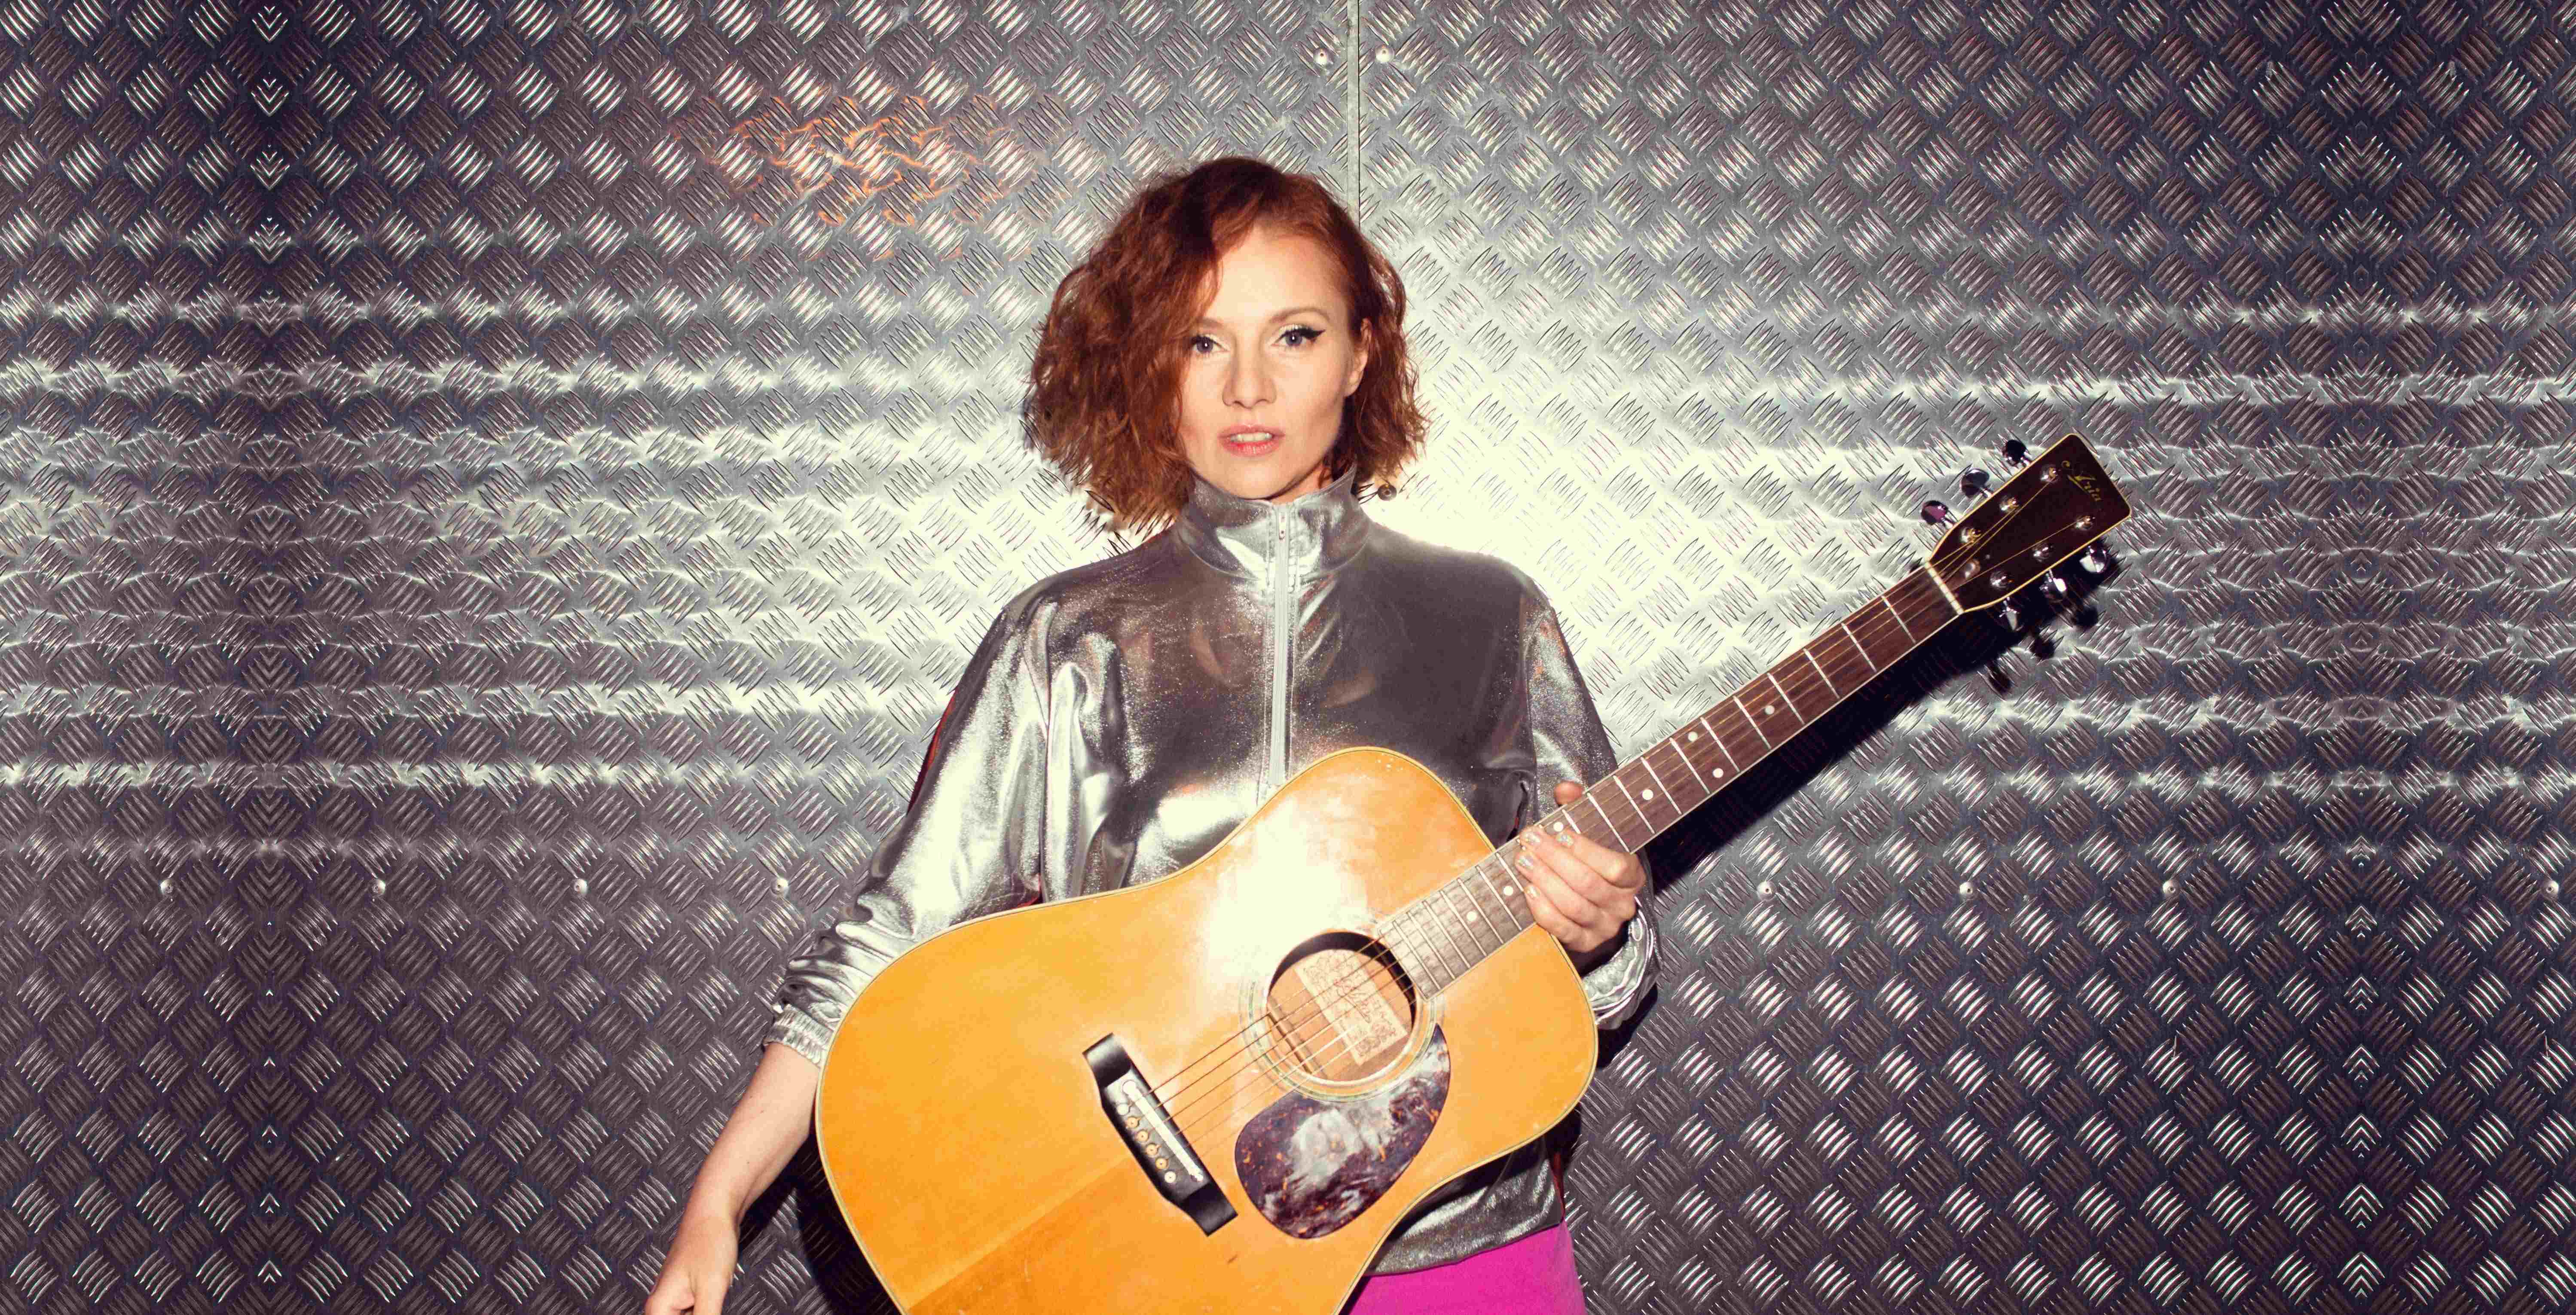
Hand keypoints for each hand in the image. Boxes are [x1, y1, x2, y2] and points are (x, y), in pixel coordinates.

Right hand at [644, 1210, 739, 1314]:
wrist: (714, 1211)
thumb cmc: (710, 1242)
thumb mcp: (711, 1289)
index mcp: (659, 1308)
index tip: (706, 1310)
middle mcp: (662, 1307)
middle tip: (712, 1304)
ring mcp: (675, 1301)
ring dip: (706, 1314)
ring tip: (715, 1298)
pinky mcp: (690, 1296)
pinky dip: (708, 1314)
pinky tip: (716, 1303)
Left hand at [1516, 780, 1647, 967]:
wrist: (1590, 904)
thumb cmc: (1589, 862)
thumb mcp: (1590, 832)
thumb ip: (1580, 807)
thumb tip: (1566, 789)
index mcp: (1631, 876)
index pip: (1616, 866)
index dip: (1587, 850)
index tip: (1561, 833)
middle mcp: (1622, 904)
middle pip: (1588, 884)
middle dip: (1555, 860)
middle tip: (1530, 842)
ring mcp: (1604, 927)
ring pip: (1574, 906)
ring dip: (1545, 881)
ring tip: (1524, 861)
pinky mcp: (1583, 943)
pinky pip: (1563, 929)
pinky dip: (1544, 910)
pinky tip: (1529, 891)